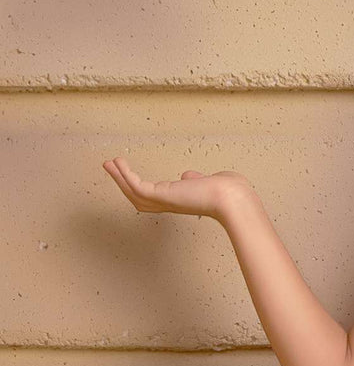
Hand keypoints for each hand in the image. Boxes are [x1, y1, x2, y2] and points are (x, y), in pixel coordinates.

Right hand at [101, 155, 255, 220]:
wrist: (234, 198)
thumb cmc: (229, 192)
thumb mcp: (207, 183)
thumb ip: (194, 180)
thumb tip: (188, 176)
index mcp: (180, 201)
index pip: (154, 197)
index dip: (139, 186)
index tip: (129, 174)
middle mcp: (170, 203)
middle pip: (138, 197)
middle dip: (122, 182)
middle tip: (110, 166)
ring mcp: (165, 201)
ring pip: (133, 192)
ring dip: (119, 177)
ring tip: (108, 162)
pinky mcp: (163, 195)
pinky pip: (137, 186)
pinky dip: (125, 175)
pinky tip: (119, 162)